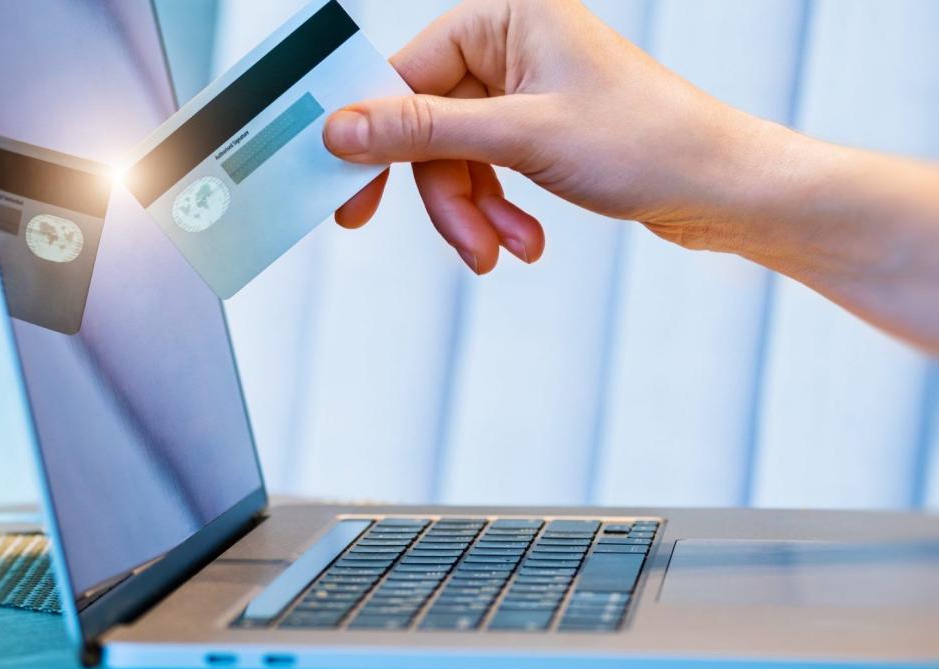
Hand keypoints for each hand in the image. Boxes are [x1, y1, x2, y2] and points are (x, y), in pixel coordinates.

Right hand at [323, 0, 761, 273]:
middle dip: (447, 194)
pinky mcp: (538, 128)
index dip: (376, 138)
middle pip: (428, 125)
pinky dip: (498, 211)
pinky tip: (526, 239)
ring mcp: (524, 88)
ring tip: (507, 248)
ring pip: (456, 158)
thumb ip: (423, 131)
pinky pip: (486, 171)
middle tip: (460, 243)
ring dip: (475, 212)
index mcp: (505, 16)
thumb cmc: (649, 142)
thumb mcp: (521, 137)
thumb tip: (342, 128)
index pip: (404, 75)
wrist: (724, 188)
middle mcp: (511, 43)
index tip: (351, 192)